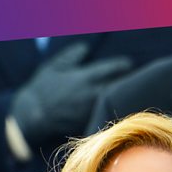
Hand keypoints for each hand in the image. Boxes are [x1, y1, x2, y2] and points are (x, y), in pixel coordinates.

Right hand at [10, 42, 132, 146]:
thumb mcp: (53, 67)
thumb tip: (86, 47)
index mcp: (84, 77)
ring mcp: (92, 111)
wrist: (32, 117)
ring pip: (115, 102)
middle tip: (138, 79)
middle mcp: (91, 94)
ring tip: (132, 94)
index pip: (112, 68)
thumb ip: (72, 56)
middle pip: (119, 86)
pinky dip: (113, 111)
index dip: (123, 65)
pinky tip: (119, 110)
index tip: (129, 64)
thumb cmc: (41, 90)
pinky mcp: (89, 124)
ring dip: (123, 98)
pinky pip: (106, 116)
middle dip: (128, 82)